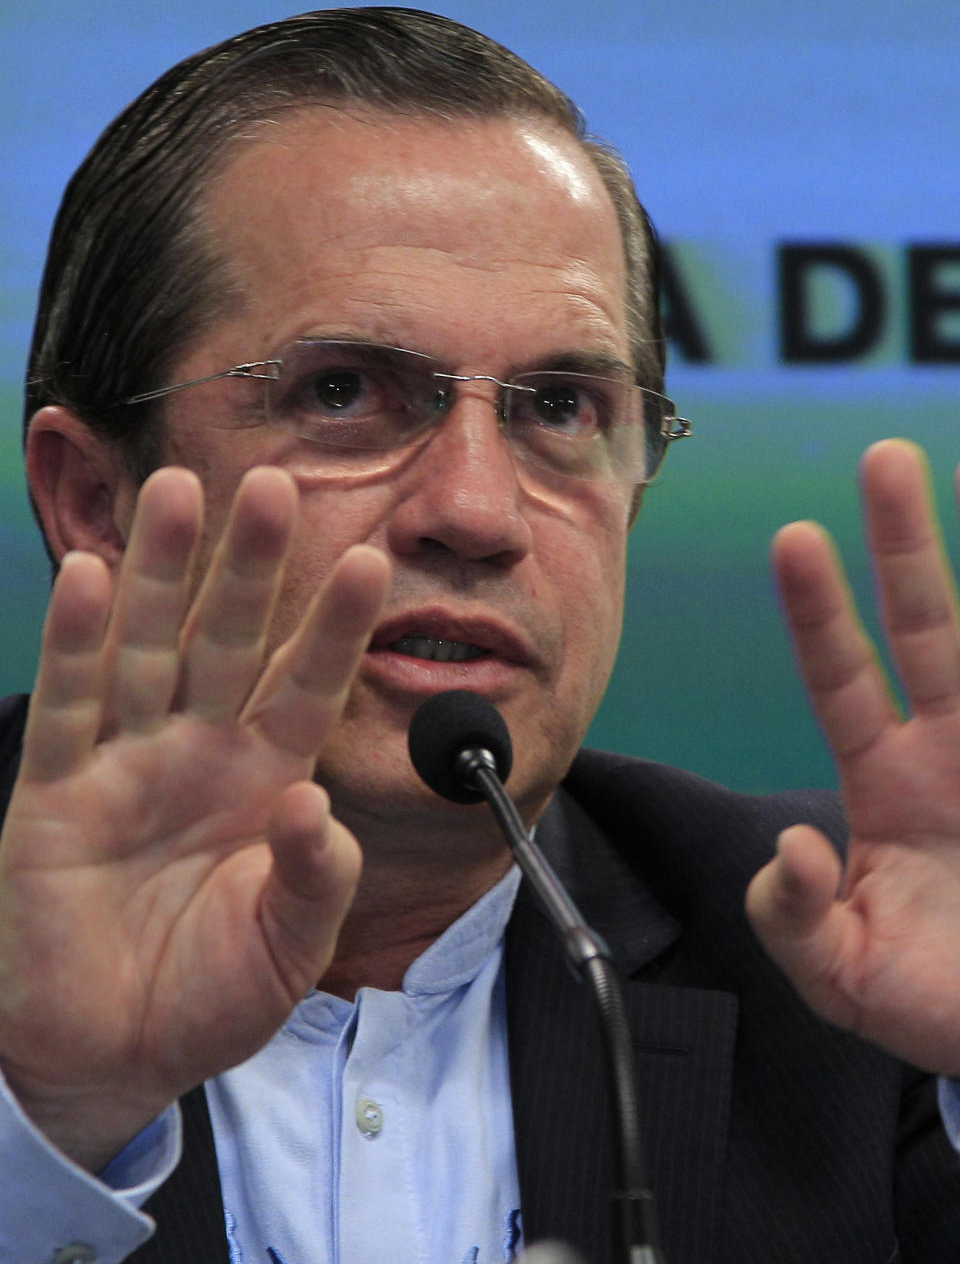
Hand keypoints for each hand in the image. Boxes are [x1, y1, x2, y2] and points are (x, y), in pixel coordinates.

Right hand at [0, 466, 388, 1168]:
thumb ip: (314, 880)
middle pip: (229, 640)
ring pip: (146, 647)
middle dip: (251, 566)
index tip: (374, 560)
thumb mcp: (287, 946)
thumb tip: (312, 806)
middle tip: (278, 482)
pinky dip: (76, 641)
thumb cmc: (210, 994)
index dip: (335, 625)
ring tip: (180, 489)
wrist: (112, 1054)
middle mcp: (197, 752)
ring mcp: (124, 763)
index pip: (308, 685)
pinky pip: (69, 706)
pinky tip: (91, 573)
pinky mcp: (54, 792)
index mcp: (266, 779)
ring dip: (161, 571)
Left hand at [747, 439, 959, 1073]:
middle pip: (930, 628)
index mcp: (888, 785)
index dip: (818, 612)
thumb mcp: (842, 976)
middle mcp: (952, 752)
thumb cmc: (930, 1004)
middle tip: (885, 457)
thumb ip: (794, 920)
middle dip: (907, 544)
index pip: (841, 679)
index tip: (794, 537)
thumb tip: (794, 848)